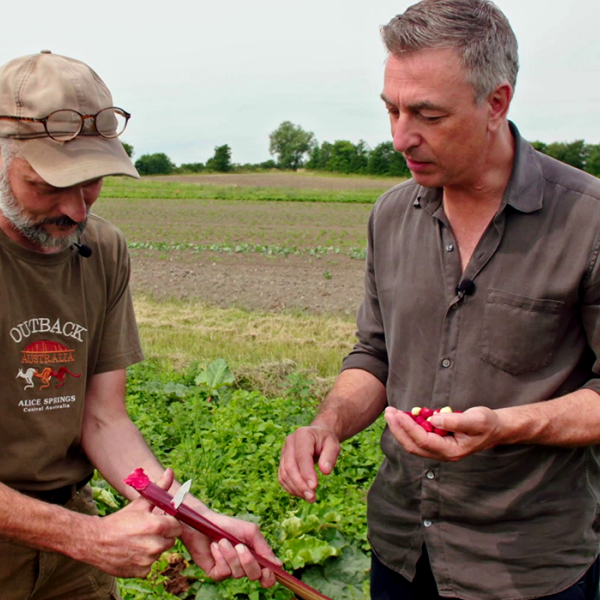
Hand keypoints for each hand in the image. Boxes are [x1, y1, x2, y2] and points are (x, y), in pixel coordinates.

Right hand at [82, 469, 182, 576]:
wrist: (95, 541)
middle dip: (163, 534)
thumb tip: (170, 472)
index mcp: (157, 526)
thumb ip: (159, 489)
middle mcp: (155, 545)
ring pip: (160, 552)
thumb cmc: (120, 520)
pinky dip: (144, 560)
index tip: (160, 521)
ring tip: (138, 540)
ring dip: (153, 547)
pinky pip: (150, 565)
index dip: (169, 523)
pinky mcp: (141, 572)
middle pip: (170, 540)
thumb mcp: (140, 503)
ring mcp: (148, 560)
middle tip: (147, 530)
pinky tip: (133, 552)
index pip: (177, 526)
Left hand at [180, 511, 280, 586]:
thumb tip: (278, 565)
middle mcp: (243, 566)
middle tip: (239, 546)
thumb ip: (264, 548)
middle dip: (247, 561)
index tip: (266, 571)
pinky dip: (220, 557)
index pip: (266, 575)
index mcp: (255, 556)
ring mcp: (230, 570)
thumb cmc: (228, 525)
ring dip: (230, 555)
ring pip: (238, 573)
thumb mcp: (250, 532)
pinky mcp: (216, 573)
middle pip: (254, 575)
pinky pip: (223, 572)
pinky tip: (214, 547)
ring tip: (222, 541)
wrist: (204, 523)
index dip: (268, 577)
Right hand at [278, 425, 340, 501]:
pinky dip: (291, 488)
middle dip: (300, 485)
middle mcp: (290, 442)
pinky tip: (302, 494)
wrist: (317, 436)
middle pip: (290, 467)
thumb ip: (330, 456)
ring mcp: (284, 452)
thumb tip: (325, 471)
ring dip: (296, 489)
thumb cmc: (326, 441)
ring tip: (310, 498)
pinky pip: (282, 477)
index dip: (306, 473)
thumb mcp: (333, 445)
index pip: (302, 456)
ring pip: (284, 474)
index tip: (314, 487)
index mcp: (302, 435)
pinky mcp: (282, 461)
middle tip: (312, 498)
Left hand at [384, 406, 502, 461]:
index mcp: (452, 451)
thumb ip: (455, 421)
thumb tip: (433, 420)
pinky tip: (402, 415)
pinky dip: (408, 428)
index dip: (409, 428)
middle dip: (398, 429)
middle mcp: (443, 454)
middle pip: (414, 446)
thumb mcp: (476, 419)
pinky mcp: (437, 444)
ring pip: (413, 444)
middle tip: (388, 412)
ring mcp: (439, 451)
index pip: (424, 441)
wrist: (495, 429)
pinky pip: (418, 438)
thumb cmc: (487, 423)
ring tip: (391, 412)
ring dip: (400, 429)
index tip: (398, 414)